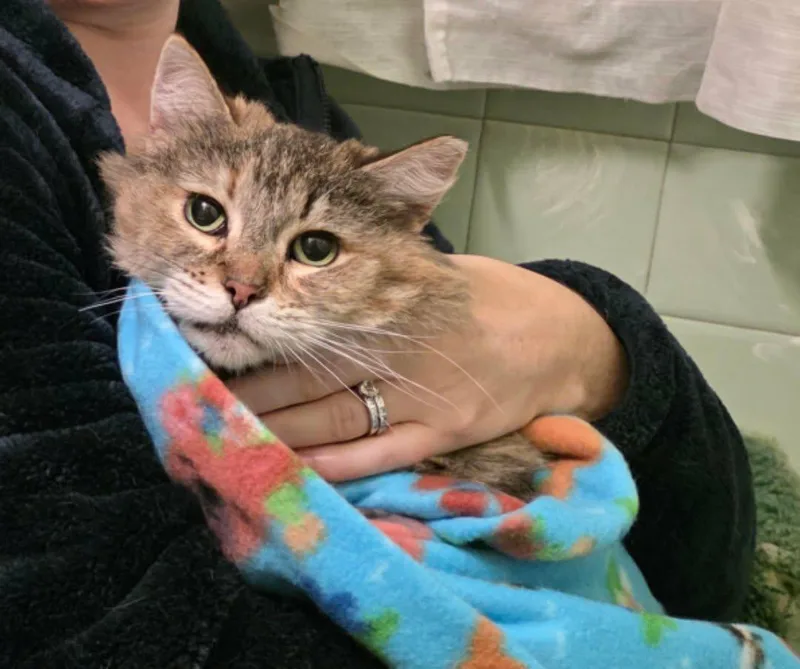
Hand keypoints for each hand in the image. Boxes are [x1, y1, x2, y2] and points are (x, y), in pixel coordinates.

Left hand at [228, 255, 627, 480]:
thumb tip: (306, 290)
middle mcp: (401, 351)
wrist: (565, 338)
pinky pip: (381, 454)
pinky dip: (336, 466)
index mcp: (394, 304)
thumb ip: (374, 285)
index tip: (211, 353)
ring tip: (225, 443)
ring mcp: (425, 397)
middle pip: (307, 378)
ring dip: (276, 433)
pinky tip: (295, 471)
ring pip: (334, 419)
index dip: (255, 346)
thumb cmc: (494, 295)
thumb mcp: (435, 270)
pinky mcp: (447, 434)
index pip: (306, 328)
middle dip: (248, 395)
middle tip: (194, 406)